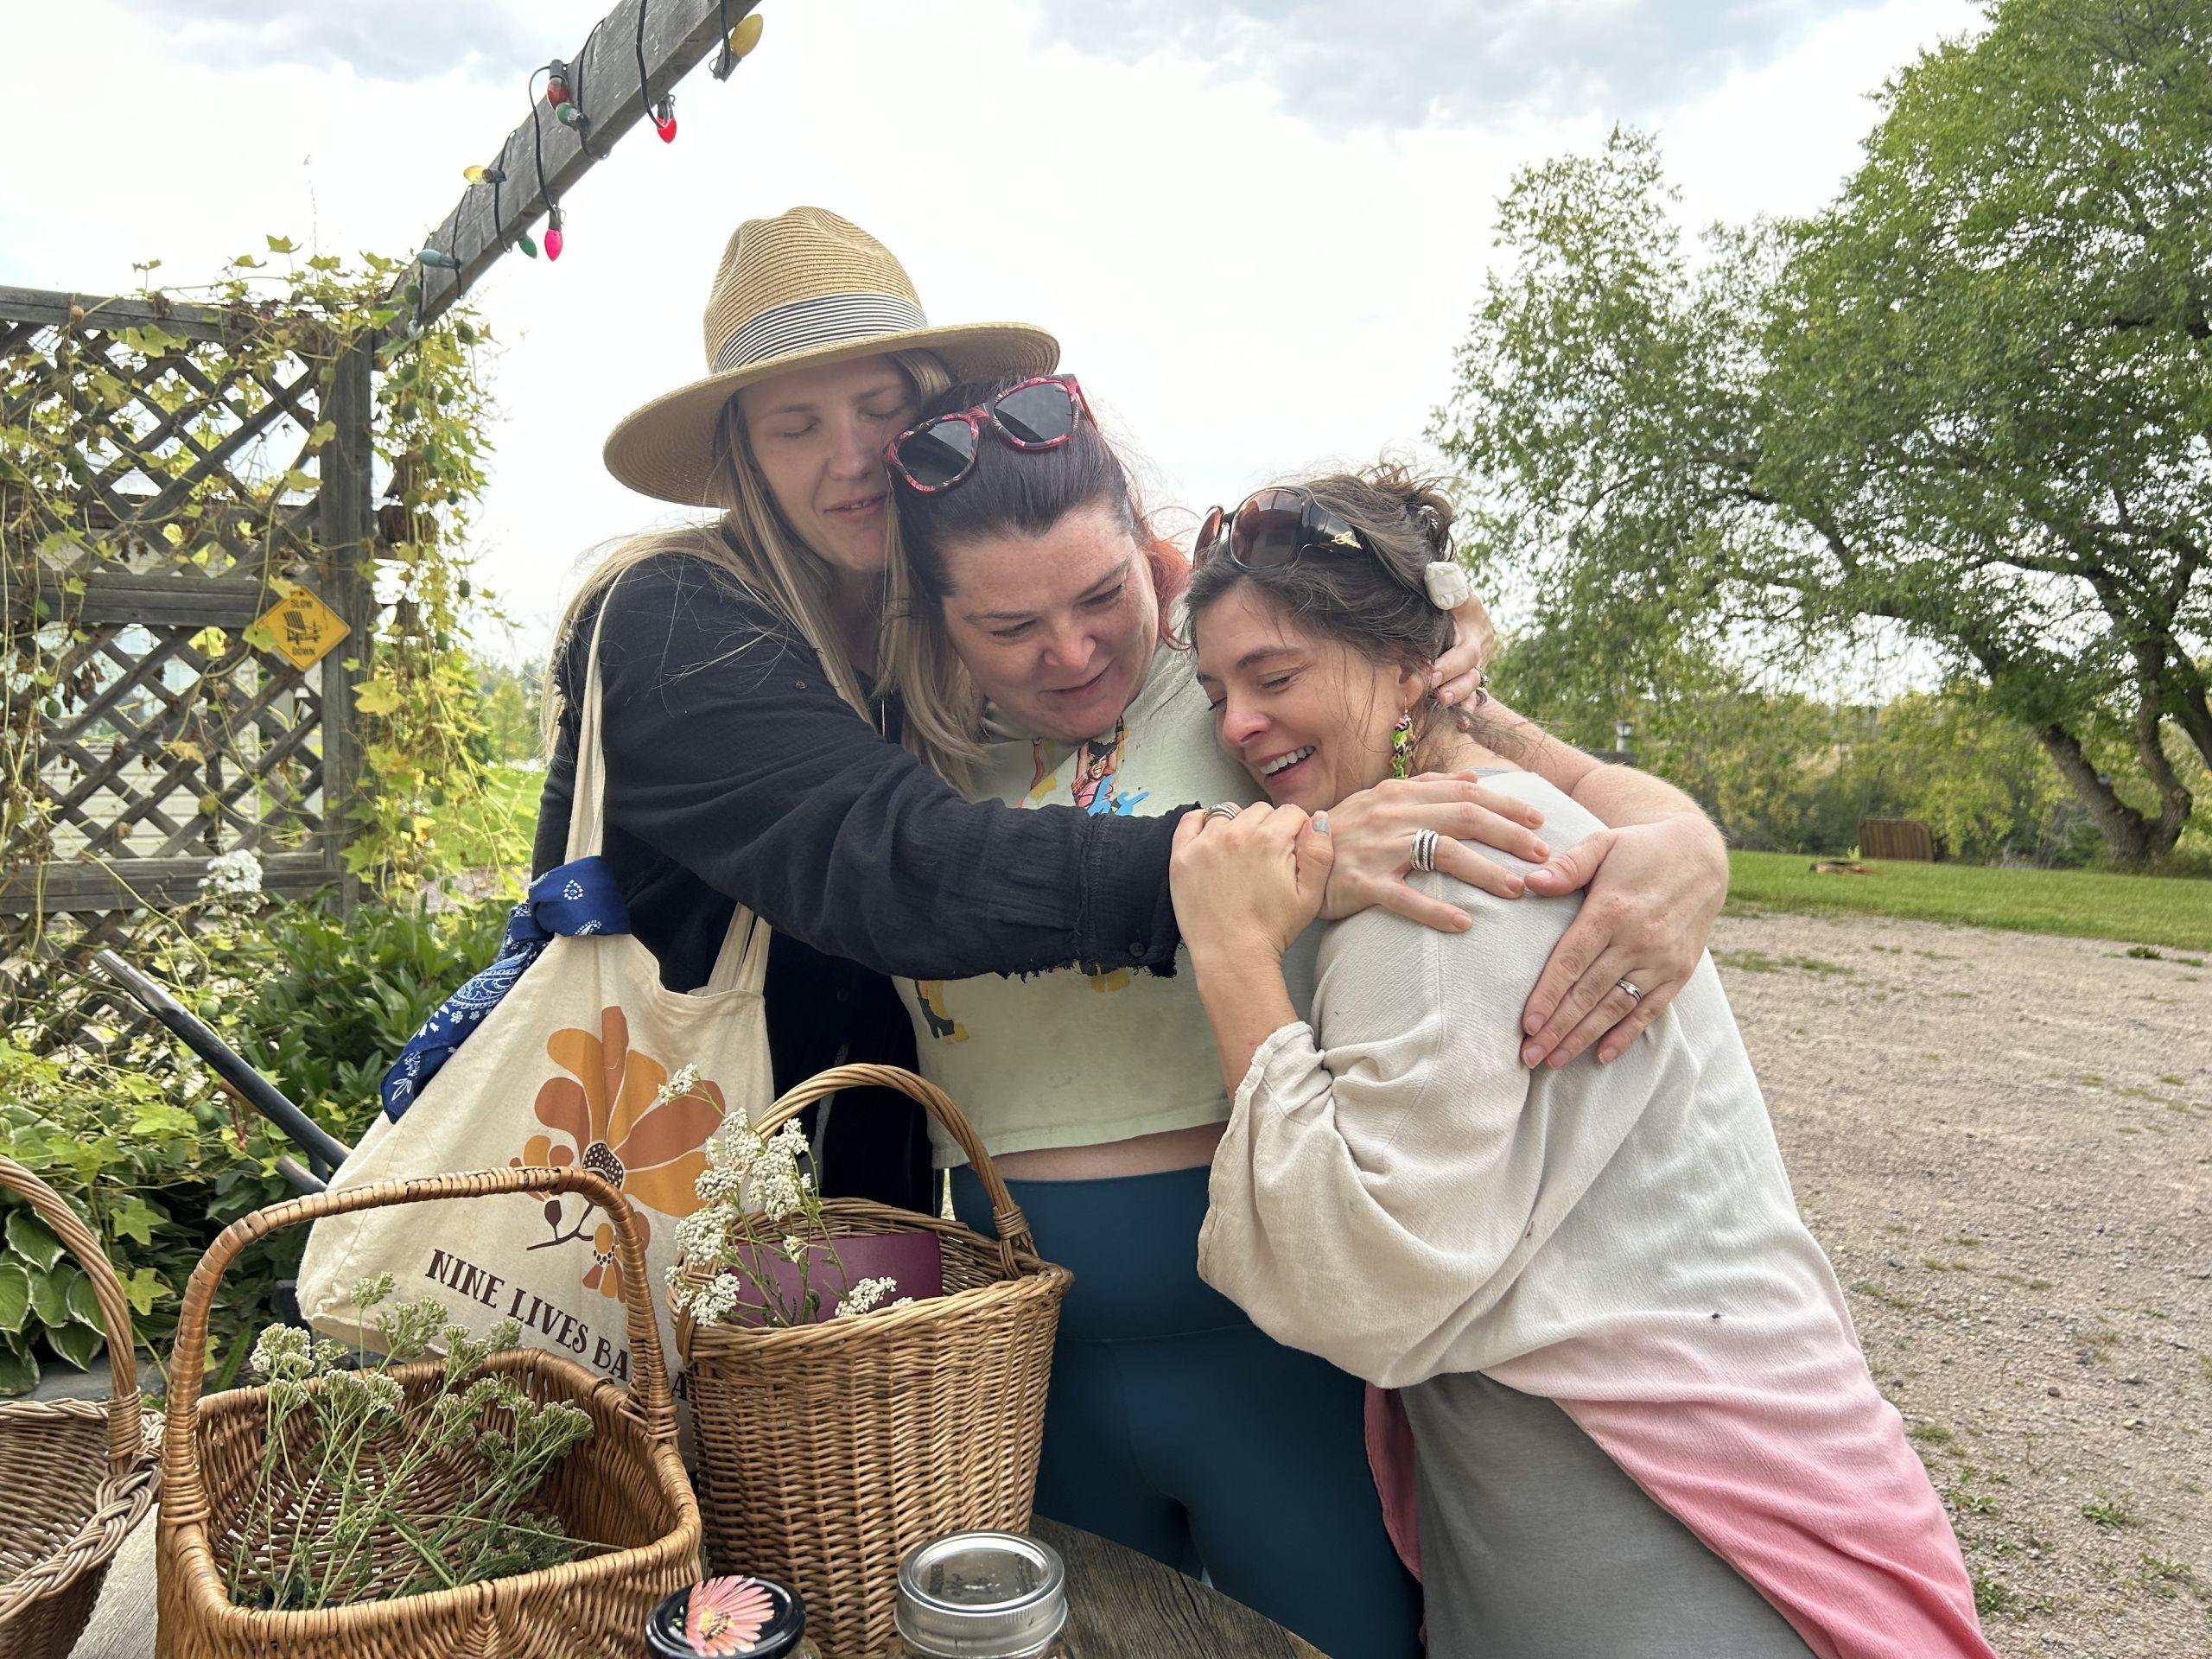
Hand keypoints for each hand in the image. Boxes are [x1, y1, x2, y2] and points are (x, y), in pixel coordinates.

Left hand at [1171, 804, 1333, 961]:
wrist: (1232, 956)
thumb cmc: (1271, 929)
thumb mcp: (1311, 895)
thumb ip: (1320, 852)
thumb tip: (1318, 817)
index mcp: (1270, 840)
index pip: (1290, 812)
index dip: (1296, 829)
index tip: (1291, 848)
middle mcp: (1236, 834)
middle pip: (1260, 811)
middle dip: (1268, 828)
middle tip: (1266, 858)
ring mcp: (1206, 843)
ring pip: (1228, 813)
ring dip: (1237, 826)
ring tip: (1240, 856)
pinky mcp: (1183, 855)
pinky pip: (1191, 820)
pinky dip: (1202, 823)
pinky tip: (1212, 840)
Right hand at [1319, 772, 1548, 929]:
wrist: (1287, 855)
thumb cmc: (1342, 831)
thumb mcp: (1382, 799)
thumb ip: (1428, 787)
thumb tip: (1473, 778)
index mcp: (1400, 793)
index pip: (1465, 793)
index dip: (1506, 805)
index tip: (1539, 820)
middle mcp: (1393, 815)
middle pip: (1464, 818)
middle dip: (1510, 835)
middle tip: (1543, 856)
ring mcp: (1378, 849)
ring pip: (1441, 853)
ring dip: (1484, 871)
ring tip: (1516, 889)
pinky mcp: (1362, 883)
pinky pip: (1404, 898)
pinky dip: (1436, 910)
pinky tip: (1463, 924)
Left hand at [1428, 590, 1495, 723]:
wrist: (1458, 603)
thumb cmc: (1450, 594)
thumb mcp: (1453, 587)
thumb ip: (1447, 584)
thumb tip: (1435, 576)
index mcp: (1474, 632)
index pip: (1465, 653)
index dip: (1449, 666)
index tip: (1430, 674)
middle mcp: (1478, 653)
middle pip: (1471, 675)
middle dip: (1454, 687)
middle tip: (1437, 696)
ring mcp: (1475, 668)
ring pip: (1472, 689)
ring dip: (1459, 700)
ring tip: (1443, 706)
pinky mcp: (1467, 679)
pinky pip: (1472, 699)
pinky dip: (1468, 711)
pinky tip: (1463, 725)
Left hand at [1517, 816, 1729, 1067]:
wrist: (1701, 856)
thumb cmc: (1640, 850)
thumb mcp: (1603, 845)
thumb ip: (1568, 866)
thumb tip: (1530, 882)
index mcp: (1612, 910)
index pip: (1571, 962)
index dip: (1548, 996)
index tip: (1526, 1025)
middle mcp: (1638, 940)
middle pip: (1589, 993)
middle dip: (1558, 1028)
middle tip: (1530, 1057)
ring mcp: (1661, 959)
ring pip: (1616, 1007)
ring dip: (1584, 1037)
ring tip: (1555, 1062)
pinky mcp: (1679, 971)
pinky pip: (1650, 1009)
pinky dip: (1627, 1034)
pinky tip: (1603, 1055)